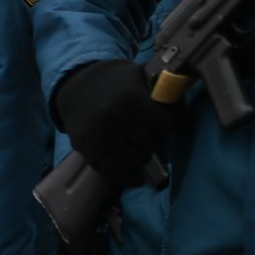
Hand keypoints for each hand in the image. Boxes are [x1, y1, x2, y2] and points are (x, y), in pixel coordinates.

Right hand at [54, 59, 178, 185]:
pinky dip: (126, 176)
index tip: (163, 125)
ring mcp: (101, 135)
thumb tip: (181, 107)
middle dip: (153, 142)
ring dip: (141, 158)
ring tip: (141, 155)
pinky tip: (136, 178)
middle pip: (151, 143)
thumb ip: (158, 89)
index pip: (164, 123)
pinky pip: (111, 169)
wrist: (74, 86)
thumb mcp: (137, 75)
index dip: (166, 125)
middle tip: (150, 139)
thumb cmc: (111, 81)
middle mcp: (116, 117)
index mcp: (132, 98)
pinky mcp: (87, 148)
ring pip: (135, 159)